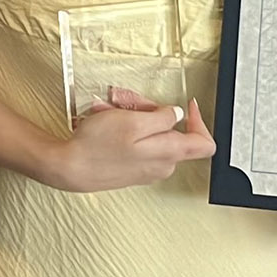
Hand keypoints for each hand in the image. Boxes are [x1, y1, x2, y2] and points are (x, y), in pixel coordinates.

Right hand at [46, 87, 213, 192]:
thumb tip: (176, 114)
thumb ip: (162, 118)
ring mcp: (148, 170)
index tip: (187, 106)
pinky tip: (113, 126)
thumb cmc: (97, 146)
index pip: (205, 144)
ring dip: (142, 122)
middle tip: (139, 106)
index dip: (200, 121)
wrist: (71, 168)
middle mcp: (163, 166)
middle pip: (177, 136)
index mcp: (168, 153)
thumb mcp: (133, 121)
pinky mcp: (135, 170)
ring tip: (119, 114)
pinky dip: (131, 133)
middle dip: (160, 116)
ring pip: (157, 140)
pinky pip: (142, 146)